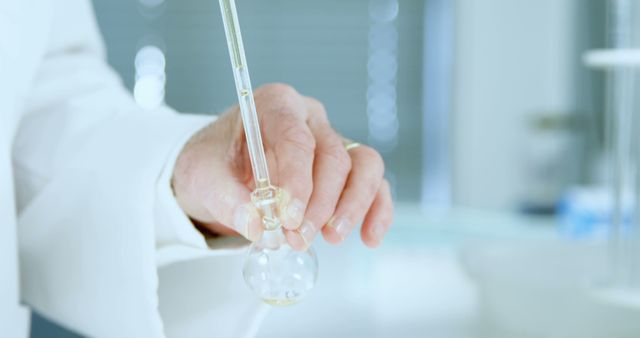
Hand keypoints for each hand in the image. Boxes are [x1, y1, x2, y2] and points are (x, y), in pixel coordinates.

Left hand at [172, 83, 392, 249]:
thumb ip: (225, 199)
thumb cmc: (214, 164)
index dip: (297, 179)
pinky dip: (377, 211)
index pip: (296, 138)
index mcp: (275, 105)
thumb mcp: (203, 177)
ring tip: (331, 238)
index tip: (288, 216)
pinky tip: (369, 238)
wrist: (221, 170)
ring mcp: (334, 140)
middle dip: (320, 203)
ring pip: (364, 166)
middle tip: (297, 237)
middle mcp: (310, 118)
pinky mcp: (348, 168)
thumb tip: (256, 225)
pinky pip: (374, 185)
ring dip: (352, 206)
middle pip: (333, 156)